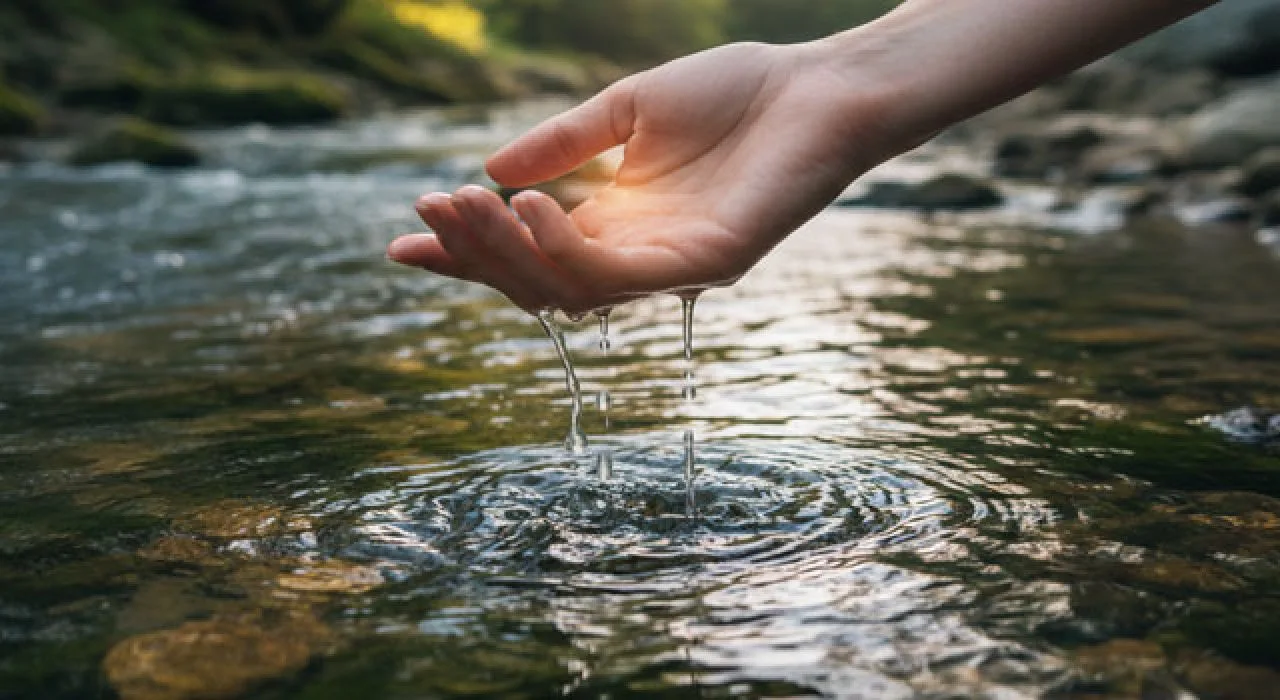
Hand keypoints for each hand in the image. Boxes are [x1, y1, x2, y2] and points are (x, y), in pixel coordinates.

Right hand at [388, 41, 898, 313]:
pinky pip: (621, 275)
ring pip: (569, 289)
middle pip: (537, 283)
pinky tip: (530, 207)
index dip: (466, 252)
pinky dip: (567, 248)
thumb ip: (563, 143)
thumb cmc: (736, 93)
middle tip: (429, 210)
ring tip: (466, 203)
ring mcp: (672, 269)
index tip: (406, 240)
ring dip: (507, 252)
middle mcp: (638, 258)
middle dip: (475, 253)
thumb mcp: (627, 111)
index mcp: (617, 225)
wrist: (819, 86)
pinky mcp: (708, 266)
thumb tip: (491, 168)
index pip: (528, 254)